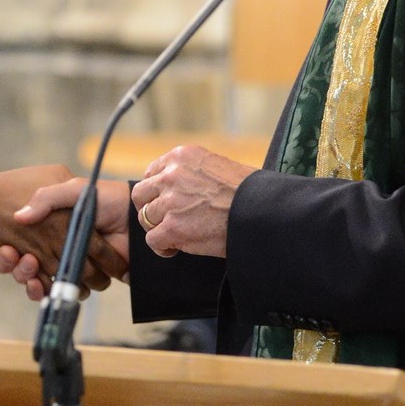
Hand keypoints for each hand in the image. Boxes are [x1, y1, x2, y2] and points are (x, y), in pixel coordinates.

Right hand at [0, 177, 132, 301]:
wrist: (136, 218)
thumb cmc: (107, 199)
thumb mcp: (73, 190)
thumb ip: (46, 199)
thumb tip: (19, 217)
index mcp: (49, 225)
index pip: (19, 241)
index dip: (7, 248)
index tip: (4, 248)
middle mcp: (54, 246)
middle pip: (23, 264)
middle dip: (13, 265)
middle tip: (15, 257)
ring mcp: (67, 264)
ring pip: (35, 279)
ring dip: (26, 278)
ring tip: (29, 268)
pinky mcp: (81, 280)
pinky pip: (57, 291)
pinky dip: (44, 291)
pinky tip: (39, 285)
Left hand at [130, 145, 254, 258]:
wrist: (263, 211)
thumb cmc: (249, 192)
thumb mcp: (217, 166)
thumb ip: (193, 172)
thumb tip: (181, 186)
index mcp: (182, 156)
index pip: (152, 172)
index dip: (157, 190)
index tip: (165, 201)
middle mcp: (171, 175)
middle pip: (141, 193)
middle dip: (151, 208)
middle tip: (165, 220)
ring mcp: (170, 202)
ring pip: (145, 217)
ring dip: (157, 228)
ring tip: (173, 235)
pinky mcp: (173, 228)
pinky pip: (152, 240)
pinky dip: (161, 247)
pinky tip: (174, 249)